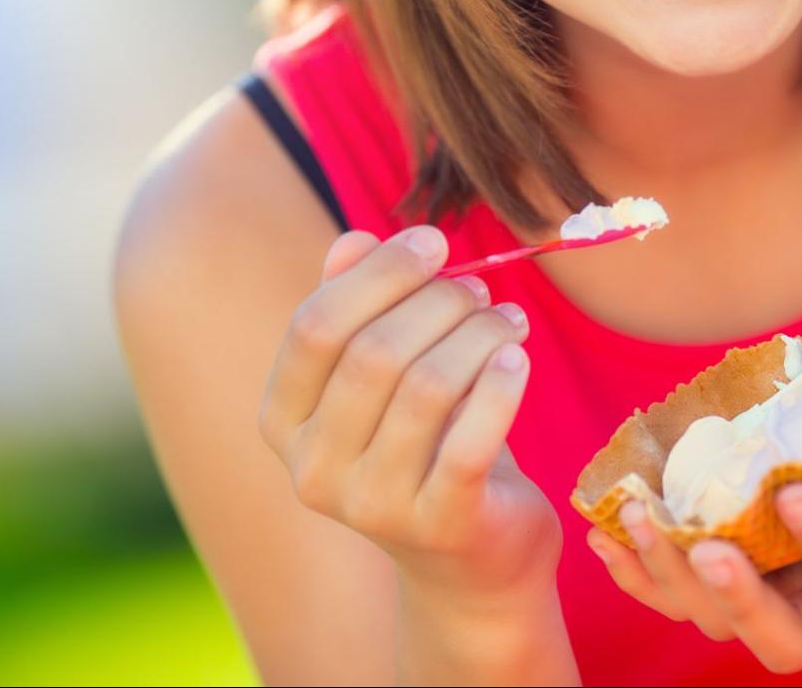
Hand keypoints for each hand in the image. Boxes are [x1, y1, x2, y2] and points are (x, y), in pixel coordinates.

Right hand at [257, 224, 558, 600]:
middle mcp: (313, 470)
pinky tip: (518, 359)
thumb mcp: (383, 378)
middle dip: (438, 302)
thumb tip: (353, 240)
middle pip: (374, 353)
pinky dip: (500, 387)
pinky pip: (470, 441)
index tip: (433, 240)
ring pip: (427, 388)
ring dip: (477, 335)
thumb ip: (360, 309)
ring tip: (509, 321)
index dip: (377, 273)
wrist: (470, 561)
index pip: (314, 327)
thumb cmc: (424, 446)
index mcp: (284, 422)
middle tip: (481, 290)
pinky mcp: (440, 526)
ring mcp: (373, 506)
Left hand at [586, 391, 801, 673]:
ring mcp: (786, 587)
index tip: (798, 491)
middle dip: (738, 598)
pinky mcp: (748, 561)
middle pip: (783, 638)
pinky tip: (607, 529)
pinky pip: (685, 585)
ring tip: (635, 518)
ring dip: (671, 576)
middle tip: (706, 543)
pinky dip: (642, 566)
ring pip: (720, 617)